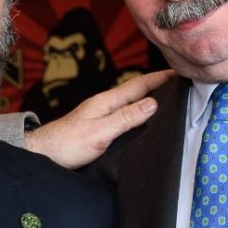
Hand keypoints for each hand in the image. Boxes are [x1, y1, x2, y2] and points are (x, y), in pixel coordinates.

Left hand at [25, 70, 170, 168]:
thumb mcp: (99, 132)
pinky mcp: (101, 127)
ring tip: (172, 99)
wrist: (44, 155)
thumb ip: (125, 118)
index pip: (140, 84)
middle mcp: (106, 105)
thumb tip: (153, 103)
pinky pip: (126, 116)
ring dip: (151, 99)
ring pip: (132, 103)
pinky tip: (146, 120)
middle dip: (160, 86)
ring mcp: (102, 115)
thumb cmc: (67, 144)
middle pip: (138, 91)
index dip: (161, 78)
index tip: (182, 71)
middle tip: (184, 83)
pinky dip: (140, 114)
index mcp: (107, 101)